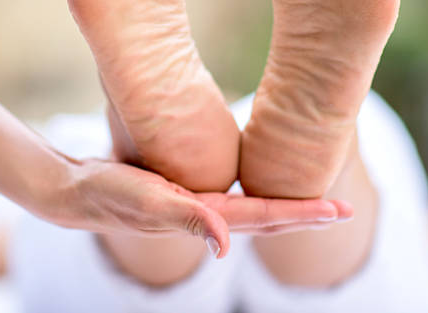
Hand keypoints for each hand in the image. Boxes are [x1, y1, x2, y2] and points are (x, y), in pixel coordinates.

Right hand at [47, 158, 352, 257]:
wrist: (83, 190)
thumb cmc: (113, 194)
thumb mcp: (148, 200)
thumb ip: (186, 219)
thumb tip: (226, 245)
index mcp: (207, 217)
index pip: (266, 215)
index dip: (303, 212)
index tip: (339, 208)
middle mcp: (210, 215)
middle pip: (269, 214)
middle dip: (307, 212)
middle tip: (344, 206)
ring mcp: (200, 206)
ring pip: (254, 206)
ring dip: (286, 204)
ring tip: (314, 197)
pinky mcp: (189, 193)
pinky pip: (233, 195)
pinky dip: (256, 191)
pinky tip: (261, 183)